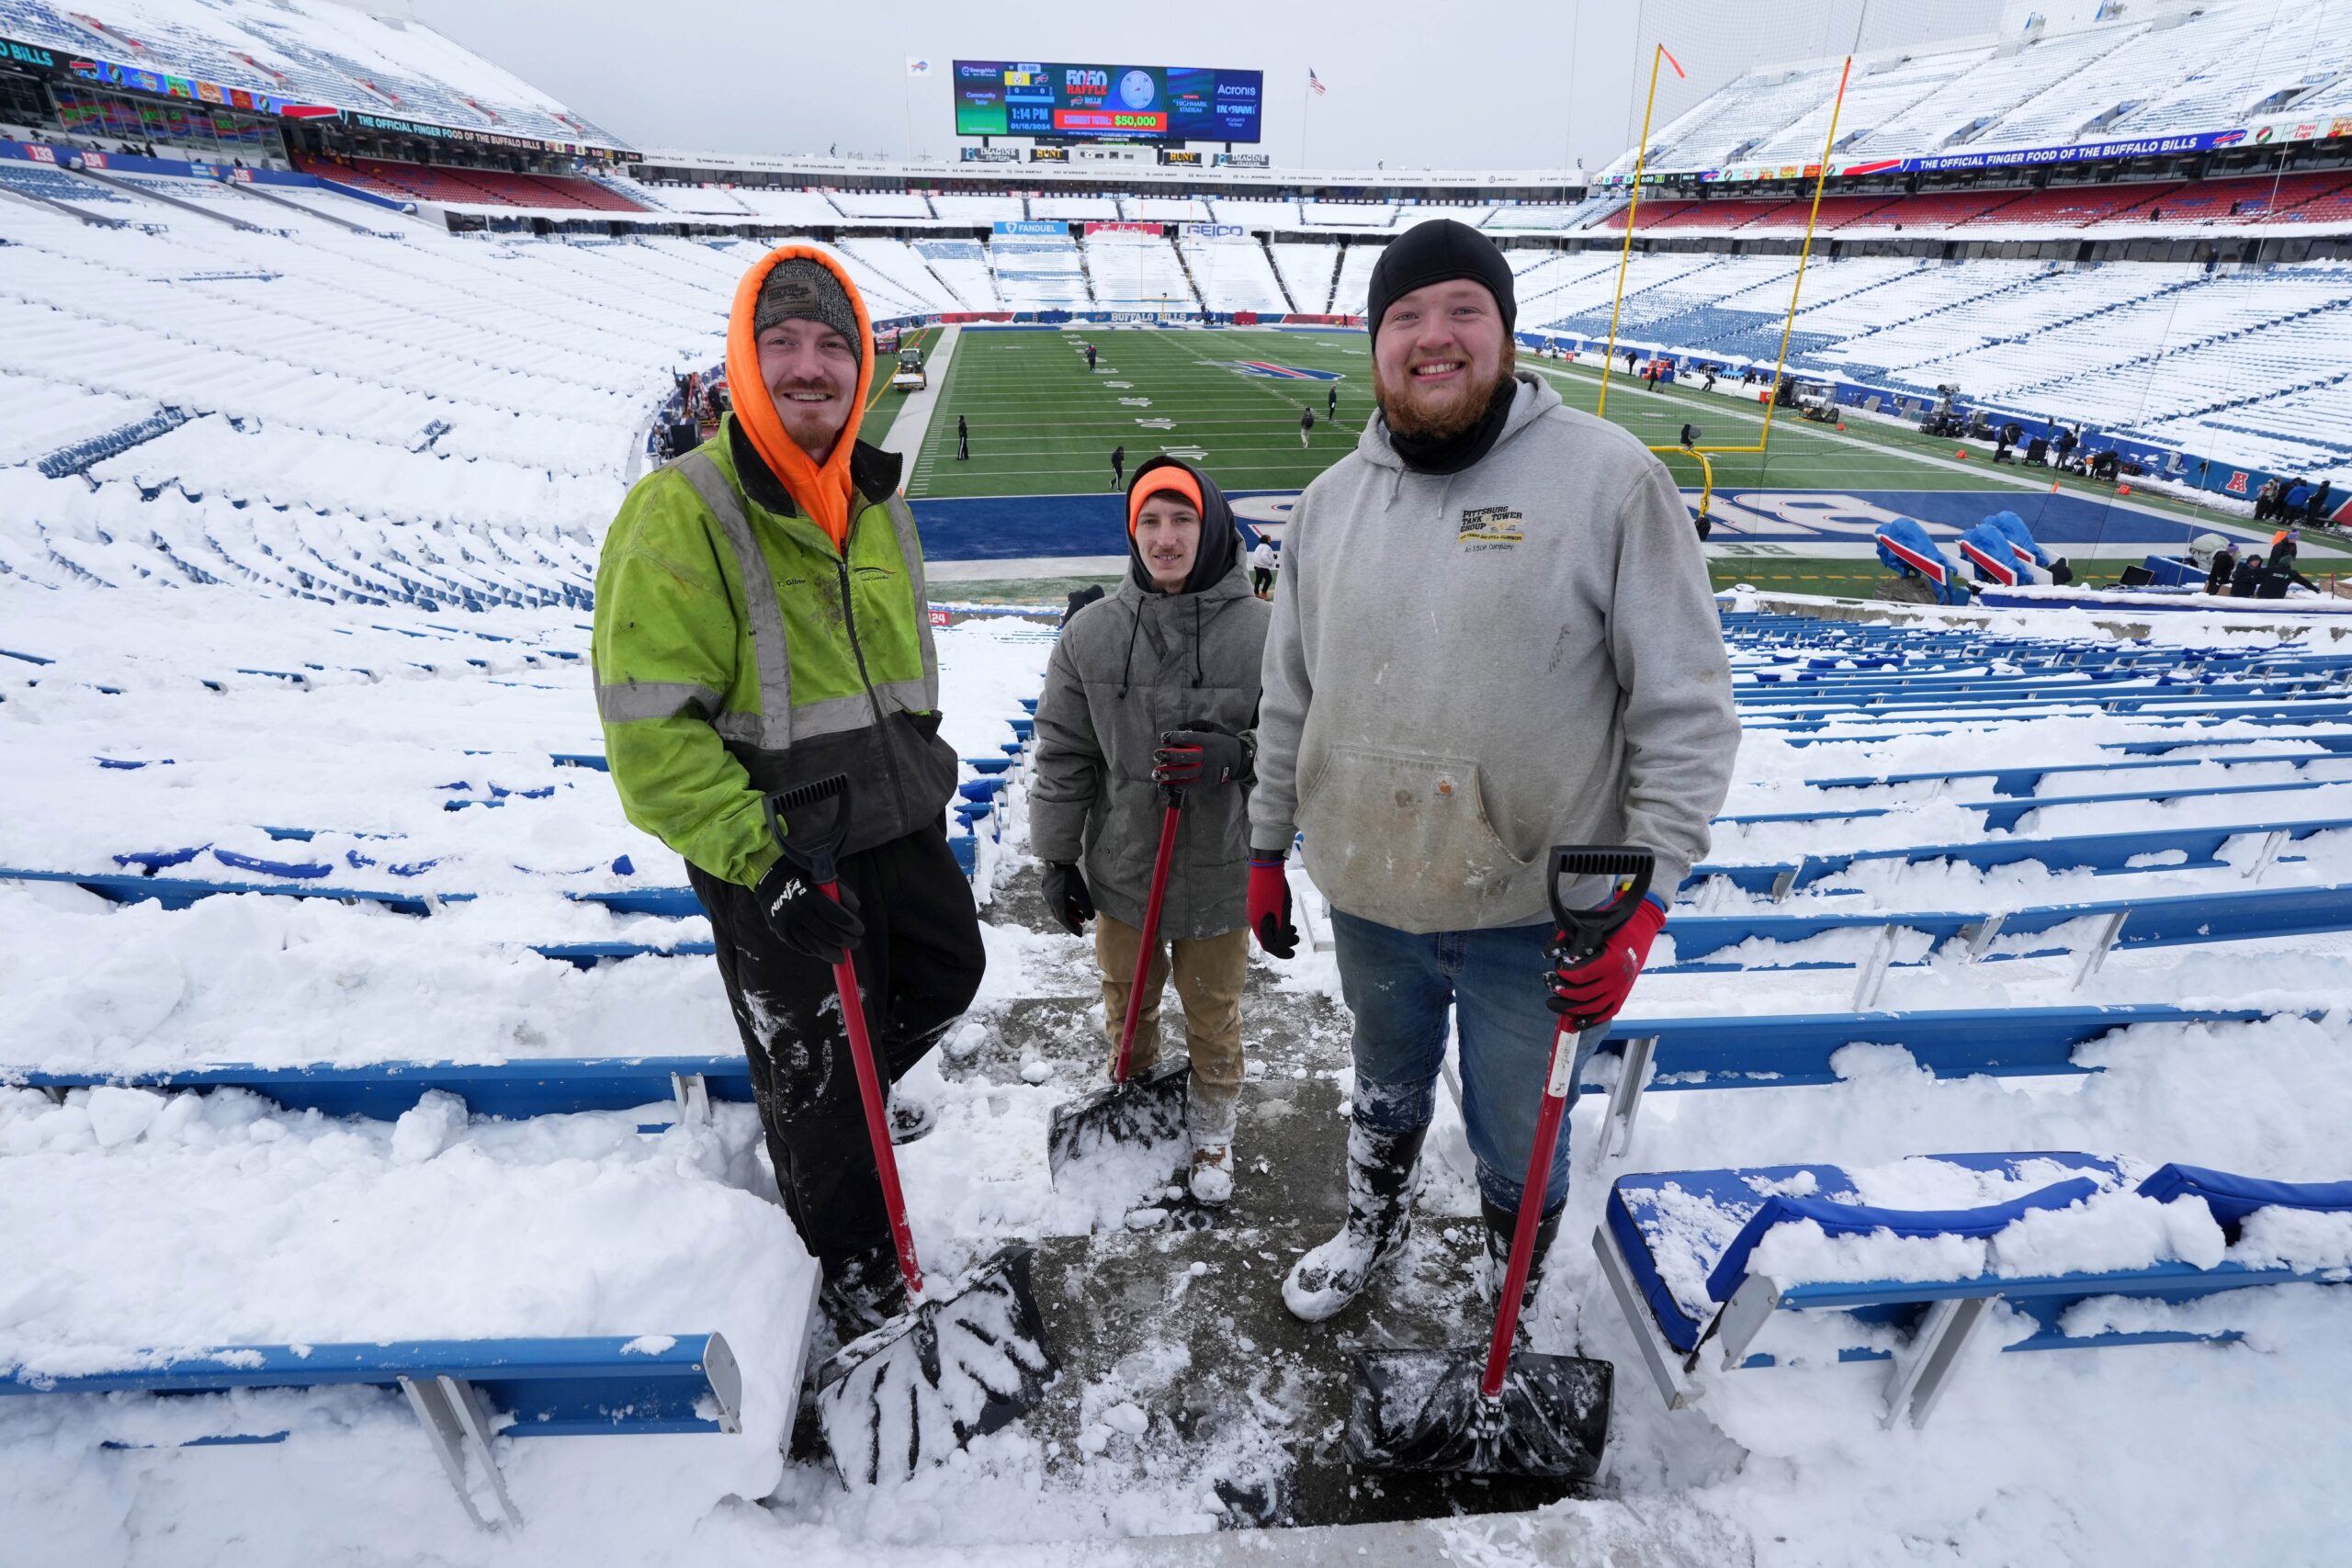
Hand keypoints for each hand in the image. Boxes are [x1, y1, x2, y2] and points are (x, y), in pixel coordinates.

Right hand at [753, 857, 863, 963]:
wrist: (770, 879)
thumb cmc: (804, 877)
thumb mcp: (823, 878)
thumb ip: (841, 891)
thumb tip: (856, 909)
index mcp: (809, 895)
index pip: (834, 914)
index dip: (849, 924)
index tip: (860, 930)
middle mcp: (797, 910)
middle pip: (825, 931)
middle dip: (844, 940)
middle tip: (855, 944)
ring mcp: (788, 923)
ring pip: (812, 943)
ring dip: (829, 952)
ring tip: (841, 957)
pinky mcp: (780, 931)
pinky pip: (798, 945)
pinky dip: (812, 951)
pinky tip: (823, 953)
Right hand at [1041, 861, 1094, 936]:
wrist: (1058, 859)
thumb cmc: (1070, 875)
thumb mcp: (1081, 891)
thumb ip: (1086, 906)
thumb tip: (1090, 919)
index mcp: (1056, 902)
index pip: (1064, 920)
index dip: (1072, 928)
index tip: (1079, 934)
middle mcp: (1049, 900)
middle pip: (1060, 915)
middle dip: (1071, 922)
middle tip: (1080, 927)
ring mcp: (1048, 895)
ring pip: (1059, 908)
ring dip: (1070, 913)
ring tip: (1081, 917)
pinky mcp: (1049, 889)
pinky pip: (1058, 901)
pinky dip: (1067, 905)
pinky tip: (1076, 905)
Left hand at [1153, 724, 1248, 788]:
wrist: (1239, 759)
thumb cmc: (1222, 742)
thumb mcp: (1214, 729)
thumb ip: (1197, 726)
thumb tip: (1179, 726)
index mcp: (1209, 741)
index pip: (1190, 738)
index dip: (1176, 737)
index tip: (1164, 737)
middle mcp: (1208, 756)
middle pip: (1187, 757)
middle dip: (1170, 756)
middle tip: (1157, 755)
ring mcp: (1207, 771)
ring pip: (1186, 773)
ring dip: (1170, 774)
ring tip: (1156, 773)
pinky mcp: (1206, 781)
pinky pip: (1189, 785)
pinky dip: (1175, 786)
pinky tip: (1163, 786)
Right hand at [1247, 854, 1296, 958]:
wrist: (1266, 865)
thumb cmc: (1275, 889)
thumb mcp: (1282, 912)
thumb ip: (1282, 931)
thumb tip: (1283, 946)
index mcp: (1258, 923)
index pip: (1268, 945)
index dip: (1281, 952)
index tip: (1293, 954)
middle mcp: (1254, 918)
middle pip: (1268, 937)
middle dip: (1283, 942)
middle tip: (1297, 939)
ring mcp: (1255, 910)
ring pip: (1269, 928)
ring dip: (1282, 932)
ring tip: (1294, 930)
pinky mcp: (1259, 902)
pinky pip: (1268, 919)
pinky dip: (1278, 923)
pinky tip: (1287, 918)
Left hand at [1546, 897, 1666, 1027]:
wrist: (1641, 927)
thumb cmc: (1614, 925)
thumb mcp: (1591, 926)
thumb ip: (1566, 938)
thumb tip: (1546, 953)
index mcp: (1611, 961)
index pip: (1580, 975)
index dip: (1563, 974)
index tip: (1556, 967)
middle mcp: (1618, 979)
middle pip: (1583, 995)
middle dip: (1561, 991)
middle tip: (1548, 982)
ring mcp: (1621, 990)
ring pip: (1592, 1008)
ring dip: (1569, 1009)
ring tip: (1552, 1003)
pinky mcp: (1622, 996)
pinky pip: (1606, 1013)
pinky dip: (1590, 1021)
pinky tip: (1576, 1022)